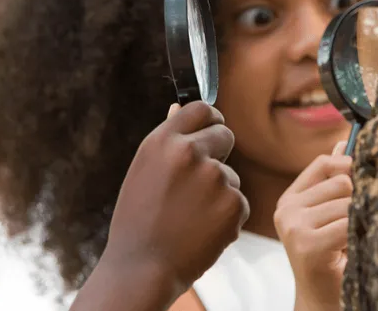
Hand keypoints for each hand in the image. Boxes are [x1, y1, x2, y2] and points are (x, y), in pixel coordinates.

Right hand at [89, 101, 249, 305]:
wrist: (143, 269)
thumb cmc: (138, 221)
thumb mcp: (144, 171)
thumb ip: (167, 141)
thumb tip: (178, 107)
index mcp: (163, 141)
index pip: (201, 108)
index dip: (210, 119)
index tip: (212, 129)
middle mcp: (190, 152)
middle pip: (225, 135)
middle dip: (219, 154)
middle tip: (200, 183)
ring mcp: (214, 178)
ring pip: (231, 175)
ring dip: (219, 193)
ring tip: (189, 217)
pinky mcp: (233, 204)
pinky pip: (239, 203)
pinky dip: (226, 217)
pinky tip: (201, 231)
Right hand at [274, 142, 351, 310]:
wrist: (323, 300)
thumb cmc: (331, 258)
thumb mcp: (329, 216)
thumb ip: (332, 181)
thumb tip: (342, 142)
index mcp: (289, 200)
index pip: (323, 163)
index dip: (349, 166)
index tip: (364, 179)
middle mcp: (286, 211)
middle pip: (341, 181)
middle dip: (358, 200)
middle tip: (355, 226)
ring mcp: (294, 228)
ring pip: (348, 202)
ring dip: (360, 221)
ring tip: (351, 241)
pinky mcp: (308, 245)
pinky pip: (350, 223)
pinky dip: (360, 234)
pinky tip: (352, 250)